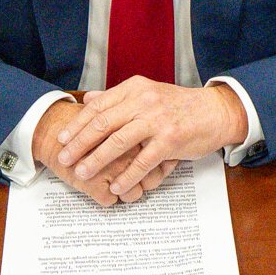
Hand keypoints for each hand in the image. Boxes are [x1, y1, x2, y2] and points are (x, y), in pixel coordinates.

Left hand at [55, 78, 247, 198]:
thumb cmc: (178, 105)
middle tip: (64, 158)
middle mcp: (143, 101)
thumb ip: (117, 97)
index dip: (77, 124)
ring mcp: (157, 120)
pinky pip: (143, 161)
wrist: (213, 111)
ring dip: (97, 160)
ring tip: (82, 173)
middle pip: (103, 123)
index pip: (98, 106)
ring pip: (118, 142)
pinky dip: (127, 175)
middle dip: (79, 143)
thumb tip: (88, 99)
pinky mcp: (170, 140)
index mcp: (134, 88)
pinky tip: (116, 186)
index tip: (62, 138)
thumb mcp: (146, 92)